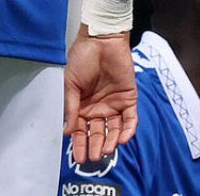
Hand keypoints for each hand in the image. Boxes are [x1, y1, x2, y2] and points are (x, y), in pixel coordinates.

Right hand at [65, 28, 135, 164]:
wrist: (101, 41)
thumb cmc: (82, 59)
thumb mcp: (70, 86)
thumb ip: (71, 109)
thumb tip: (68, 131)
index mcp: (81, 107)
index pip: (81, 131)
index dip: (79, 145)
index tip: (78, 158)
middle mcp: (98, 108)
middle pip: (98, 132)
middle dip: (95, 146)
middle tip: (93, 158)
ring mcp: (114, 104)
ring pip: (115, 128)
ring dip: (111, 140)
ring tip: (106, 151)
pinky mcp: (129, 97)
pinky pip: (130, 117)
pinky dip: (128, 129)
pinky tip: (122, 139)